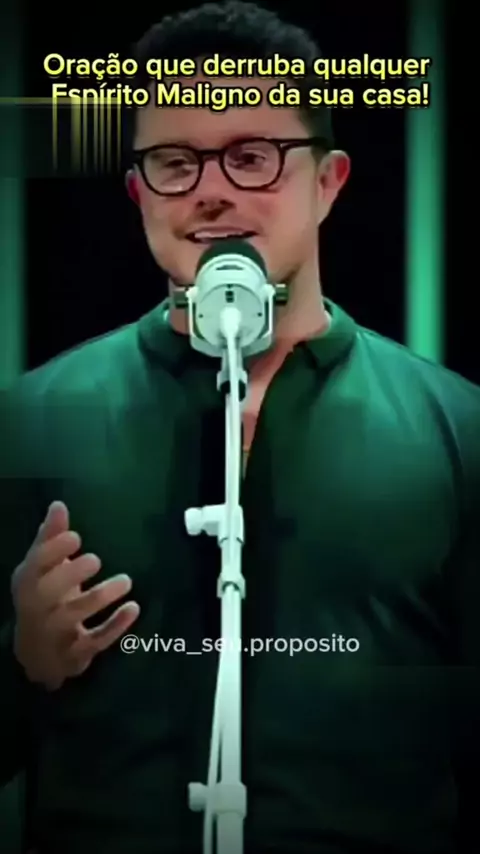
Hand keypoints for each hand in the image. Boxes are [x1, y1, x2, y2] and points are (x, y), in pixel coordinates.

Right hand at [11, 501, 139, 689]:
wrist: (37, 655)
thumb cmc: (43, 599)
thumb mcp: (42, 570)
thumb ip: (51, 538)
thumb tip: (58, 505)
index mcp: (29, 583)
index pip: (35, 565)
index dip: (54, 550)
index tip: (77, 537)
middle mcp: (37, 609)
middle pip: (48, 593)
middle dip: (70, 575)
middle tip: (96, 559)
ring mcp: (55, 634)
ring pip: (73, 616)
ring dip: (100, 597)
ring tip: (126, 580)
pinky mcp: (76, 653)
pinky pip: (95, 641)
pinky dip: (115, 626)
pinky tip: (134, 608)